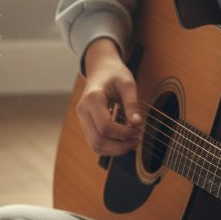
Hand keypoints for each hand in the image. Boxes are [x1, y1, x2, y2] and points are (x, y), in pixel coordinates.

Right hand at [76, 38, 142, 155]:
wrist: (101, 69)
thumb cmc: (115, 74)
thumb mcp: (128, 84)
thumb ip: (132, 104)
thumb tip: (137, 124)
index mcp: (92, 98)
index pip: (105, 126)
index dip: (124, 133)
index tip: (138, 130)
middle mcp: (83, 110)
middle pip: (98, 140)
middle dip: (120, 146)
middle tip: (137, 140)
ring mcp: (82, 119)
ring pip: (95, 145)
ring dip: (115, 150)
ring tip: (132, 143)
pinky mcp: (86, 124)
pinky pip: (95, 143)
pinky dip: (109, 148)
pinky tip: (123, 142)